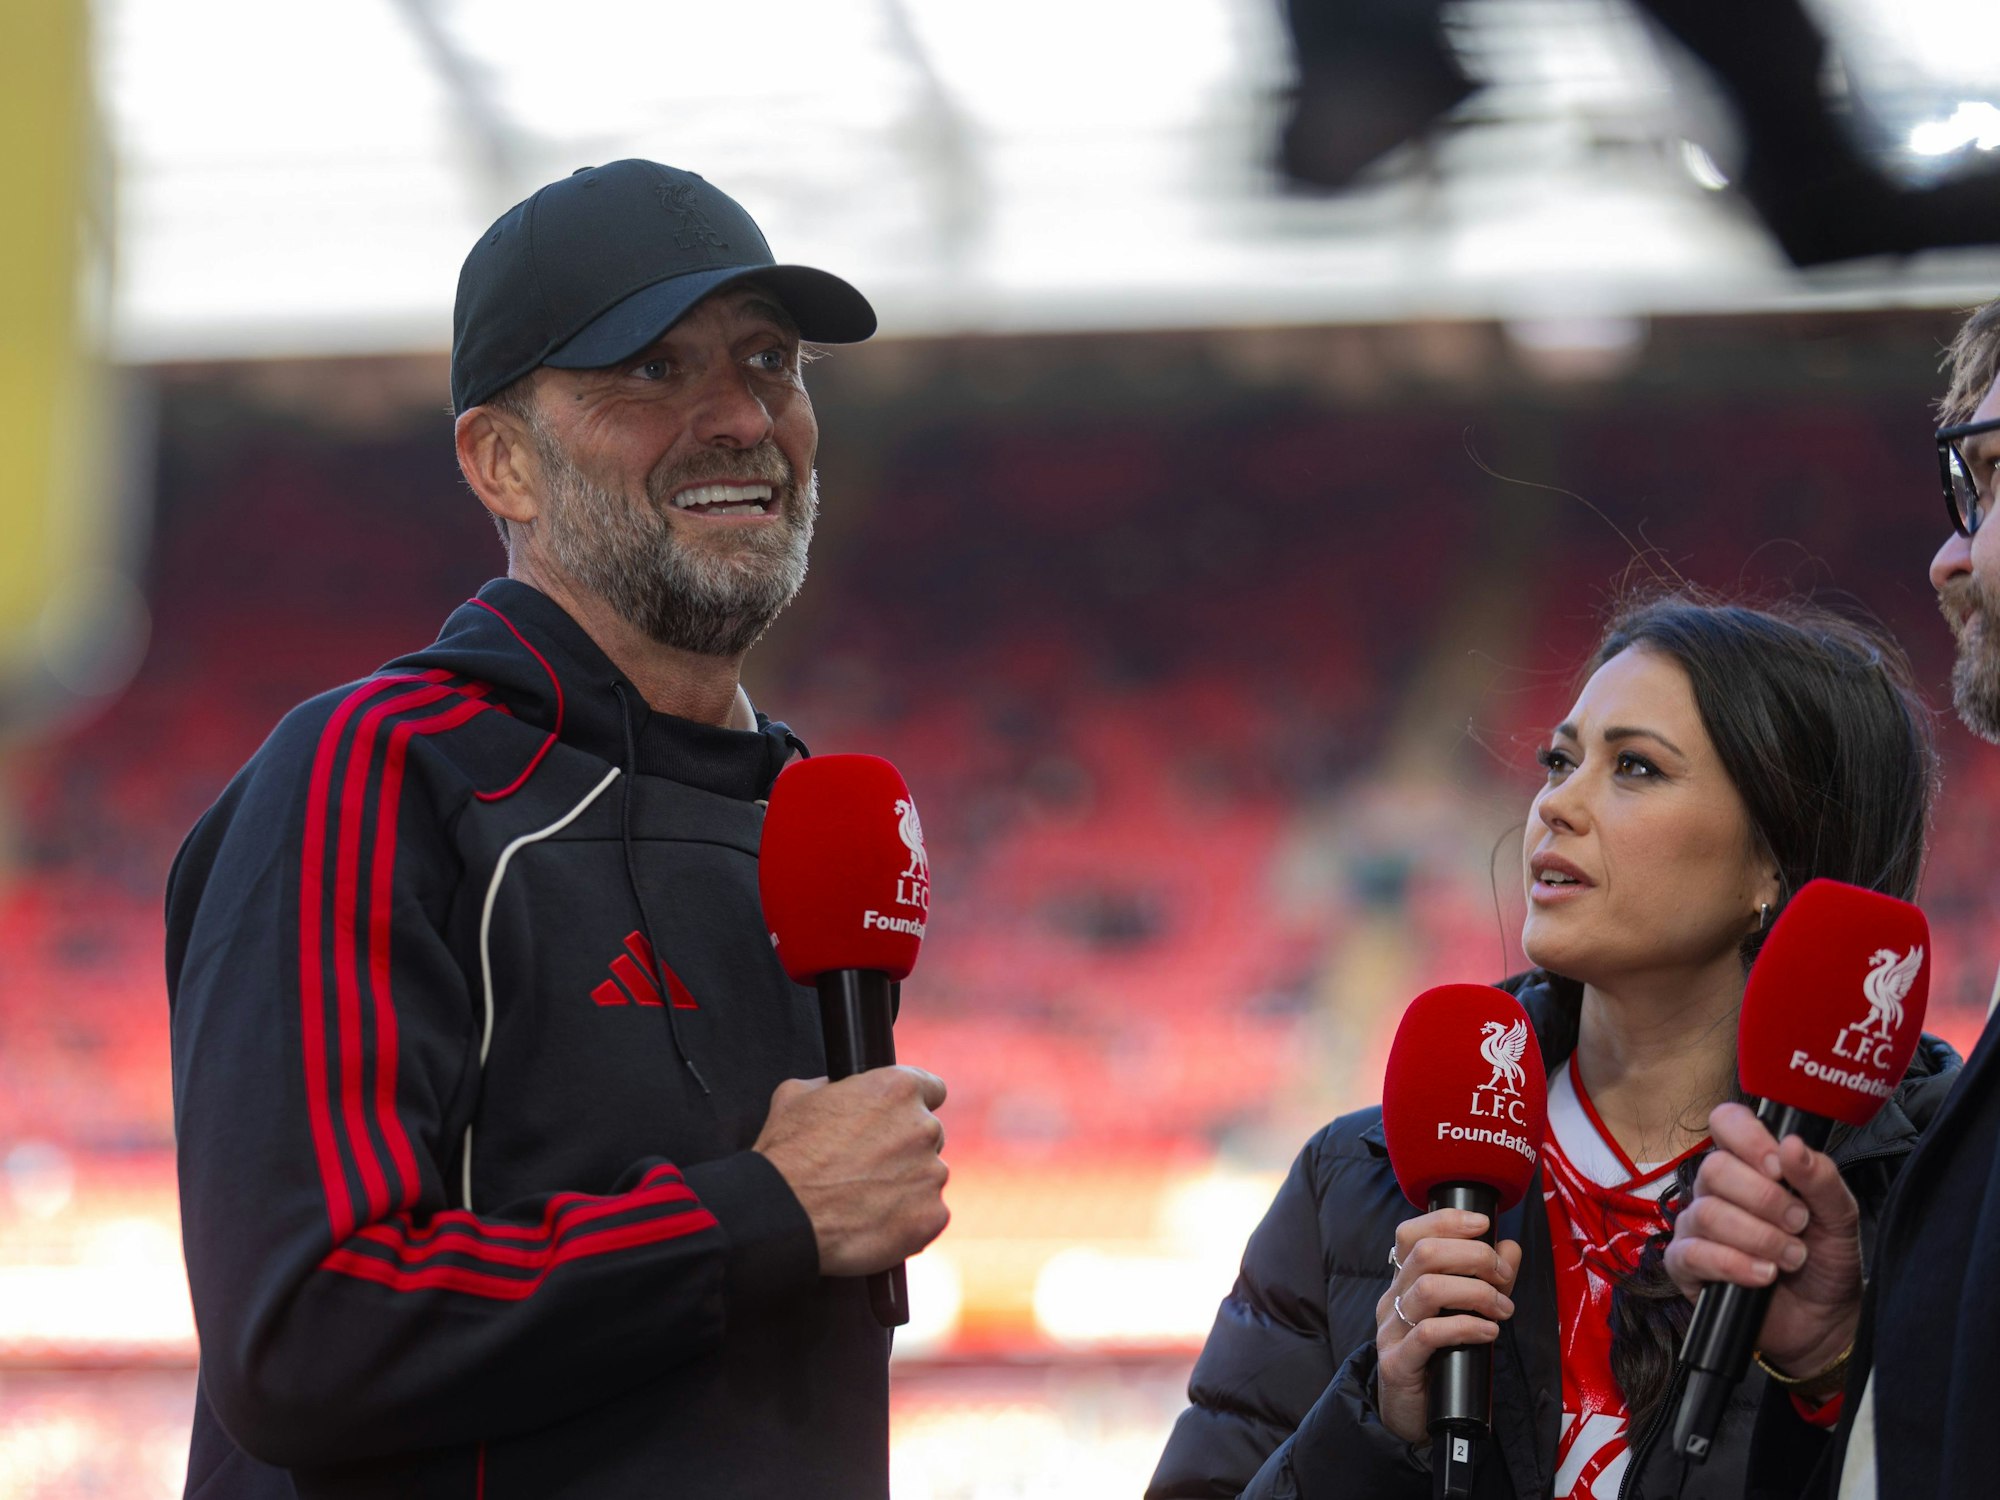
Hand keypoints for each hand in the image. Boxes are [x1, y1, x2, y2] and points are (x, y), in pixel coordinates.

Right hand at [753, 1066, 949, 1276]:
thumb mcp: (798, 1096)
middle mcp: (923, 1127)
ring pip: (927, 1176)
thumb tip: (840, 1090)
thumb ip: (834, 1086)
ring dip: (906, 1185)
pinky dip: (908, 1219)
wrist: (783, 1216)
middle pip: (928, 1135)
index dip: (913, 1104)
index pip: (931, 1089)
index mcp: (897, 1090)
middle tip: (869, 1167)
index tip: (899, 1120)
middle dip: (905, 1148)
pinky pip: (928, 1213)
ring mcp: (931, 1173)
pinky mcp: (932, 1215)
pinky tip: (875, 1221)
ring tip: (865, 1199)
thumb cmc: (787, 1156)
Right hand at [1374, 1209, 1521, 1445]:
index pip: (1411, 1234)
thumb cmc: (1441, 1360)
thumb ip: (1487, 1279)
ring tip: (1503, 1309)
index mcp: (1404, 1281)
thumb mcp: (1465, 1313)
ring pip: (1428, 1289)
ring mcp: (1391, 1330)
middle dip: (1474, 1256)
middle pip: (1424, 1254)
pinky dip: (1466, 1326)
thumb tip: (1510, 1246)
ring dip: (1476, 1292)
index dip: (1446, 1221)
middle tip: (1504, 1276)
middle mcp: (1392, 1299)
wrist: (1412, 1418)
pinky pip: (1429, 1333)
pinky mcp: (1397, 1363)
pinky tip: (1488, 1331)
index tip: (1483, 1224)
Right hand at [1663, 1102, 1861, 1379]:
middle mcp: (1716, 1190)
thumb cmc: (1826, 1261)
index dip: (1748, 1139)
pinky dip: (1735, 1264)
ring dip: (1760, 1238)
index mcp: (1750, 1165)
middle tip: (1798, 1223)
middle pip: (1715, 1169)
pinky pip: (1694, 1253)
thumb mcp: (1840, 1218)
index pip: (1727, 1123)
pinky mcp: (1685, 1265)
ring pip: (1708, 1213)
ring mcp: (1696, 1226)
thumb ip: (1821, 1179)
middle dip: (1765, 1200)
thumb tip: (1792, 1145)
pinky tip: (1764, 1275)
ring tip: (1791, 1258)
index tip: (1779, 1168)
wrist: (1824, 1321)